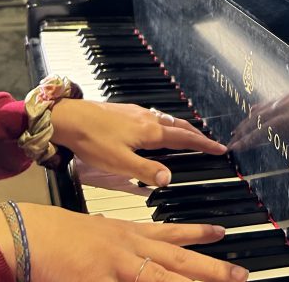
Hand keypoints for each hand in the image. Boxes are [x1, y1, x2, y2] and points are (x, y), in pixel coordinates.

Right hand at [0, 203, 247, 281]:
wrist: (28, 234)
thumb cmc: (55, 235)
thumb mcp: (92, 232)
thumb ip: (112, 241)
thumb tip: (122, 243)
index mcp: (126, 234)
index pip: (169, 234)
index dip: (197, 234)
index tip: (220, 232)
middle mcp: (128, 249)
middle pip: (178, 261)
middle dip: (211, 269)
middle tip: (239, 275)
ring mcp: (117, 267)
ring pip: (161, 278)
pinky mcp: (100, 281)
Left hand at [50, 99, 226, 186]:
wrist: (69, 118)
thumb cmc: (92, 140)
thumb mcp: (120, 162)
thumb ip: (146, 171)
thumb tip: (169, 177)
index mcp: (151, 132)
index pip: (185, 138)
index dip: (204, 144)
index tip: (219, 148)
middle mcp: (148, 118)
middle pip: (180, 126)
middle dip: (197, 134)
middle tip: (209, 143)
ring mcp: (137, 112)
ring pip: (167, 120)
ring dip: (182, 128)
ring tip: (189, 135)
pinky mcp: (126, 111)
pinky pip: (155, 117)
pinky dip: (166, 124)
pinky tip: (158, 129)